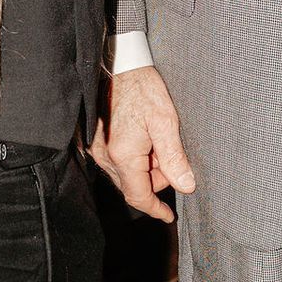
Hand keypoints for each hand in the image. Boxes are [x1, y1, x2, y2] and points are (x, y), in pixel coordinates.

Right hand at [91, 63, 196, 222]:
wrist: (120, 66)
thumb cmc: (143, 90)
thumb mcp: (166, 123)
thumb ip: (175, 158)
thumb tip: (186, 185)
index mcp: (123, 155)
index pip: (138, 196)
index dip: (155, 209)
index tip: (168, 215)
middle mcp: (105, 156)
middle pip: (133, 185)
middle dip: (155, 180)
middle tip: (171, 158)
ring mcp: (97, 149)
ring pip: (125, 174)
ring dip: (145, 168)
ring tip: (158, 142)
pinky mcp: (95, 141)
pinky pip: (116, 161)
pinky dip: (133, 159)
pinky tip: (145, 140)